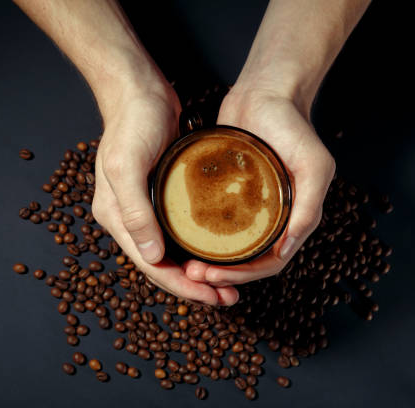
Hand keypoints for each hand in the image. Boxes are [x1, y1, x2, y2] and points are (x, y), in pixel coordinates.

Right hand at [92, 84, 239, 304]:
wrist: (138, 90)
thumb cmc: (131, 123)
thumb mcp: (127, 166)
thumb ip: (135, 212)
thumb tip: (152, 257)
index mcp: (116, 217)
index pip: (150, 265)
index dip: (182, 287)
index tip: (213, 298)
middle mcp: (128, 217)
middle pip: (161, 265)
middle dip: (193, 286)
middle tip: (227, 299)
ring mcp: (144, 206)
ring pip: (171, 252)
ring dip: (196, 270)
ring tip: (226, 284)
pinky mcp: (160, 194)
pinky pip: (178, 231)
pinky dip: (195, 247)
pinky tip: (216, 251)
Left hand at [184, 87, 335, 285]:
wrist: (264, 93)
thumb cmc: (292, 125)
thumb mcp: (314, 165)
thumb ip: (308, 207)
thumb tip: (287, 248)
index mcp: (294, 217)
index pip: (269, 262)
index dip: (242, 275)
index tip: (213, 277)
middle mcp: (271, 217)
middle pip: (245, 260)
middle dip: (220, 274)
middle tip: (192, 274)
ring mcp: (247, 206)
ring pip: (227, 247)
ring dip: (208, 261)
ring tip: (184, 264)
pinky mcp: (226, 192)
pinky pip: (213, 222)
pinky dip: (200, 237)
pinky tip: (180, 239)